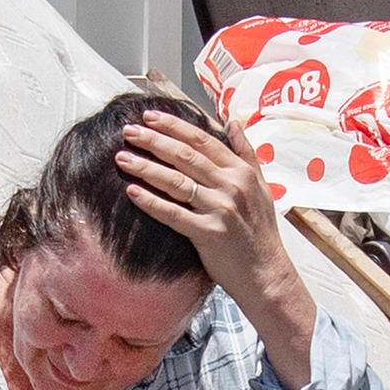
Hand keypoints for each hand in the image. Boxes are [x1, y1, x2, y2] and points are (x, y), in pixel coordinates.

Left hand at [115, 101, 317, 385]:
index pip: (202, 140)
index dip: (174, 126)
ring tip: (122, 157)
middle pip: (186, 156)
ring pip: (176, 181)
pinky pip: (173, 214)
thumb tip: (232, 120)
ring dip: (146, 167)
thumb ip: (246, 152)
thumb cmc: (260, 231)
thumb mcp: (260, 186)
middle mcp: (231, 186)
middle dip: (154, 140)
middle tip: (128, 130)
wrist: (267, 273)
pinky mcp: (209, 234)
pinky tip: (132, 192)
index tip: (149, 116)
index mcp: (241, 172)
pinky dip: (152, 202)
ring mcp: (220, 209)